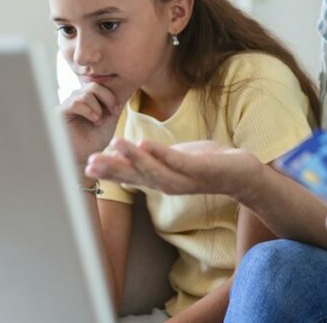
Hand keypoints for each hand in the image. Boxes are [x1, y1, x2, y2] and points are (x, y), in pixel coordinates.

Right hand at [59, 83, 126, 168]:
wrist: (84, 159)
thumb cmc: (95, 141)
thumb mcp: (109, 119)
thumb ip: (114, 104)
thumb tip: (126, 87)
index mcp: (88, 99)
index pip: (99, 85)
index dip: (110, 95)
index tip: (116, 110)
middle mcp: (76, 99)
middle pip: (93, 85)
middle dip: (107, 98)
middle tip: (112, 112)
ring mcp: (67, 105)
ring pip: (85, 94)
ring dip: (97, 107)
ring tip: (99, 121)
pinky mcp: (59, 113)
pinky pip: (74, 103)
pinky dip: (88, 110)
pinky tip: (94, 120)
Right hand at [85, 139, 263, 197]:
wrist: (241, 173)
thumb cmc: (204, 164)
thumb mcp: (172, 159)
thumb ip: (148, 158)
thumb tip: (122, 150)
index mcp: (160, 179)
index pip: (129, 175)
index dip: (108, 171)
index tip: (85, 165)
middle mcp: (168, 183)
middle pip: (136, 176)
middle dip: (113, 168)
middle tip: (90, 162)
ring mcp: (184, 178)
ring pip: (154, 170)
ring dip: (133, 157)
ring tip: (116, 143)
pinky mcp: (199, 169)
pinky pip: (177, 161)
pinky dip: (160, 153)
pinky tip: (145, 143)